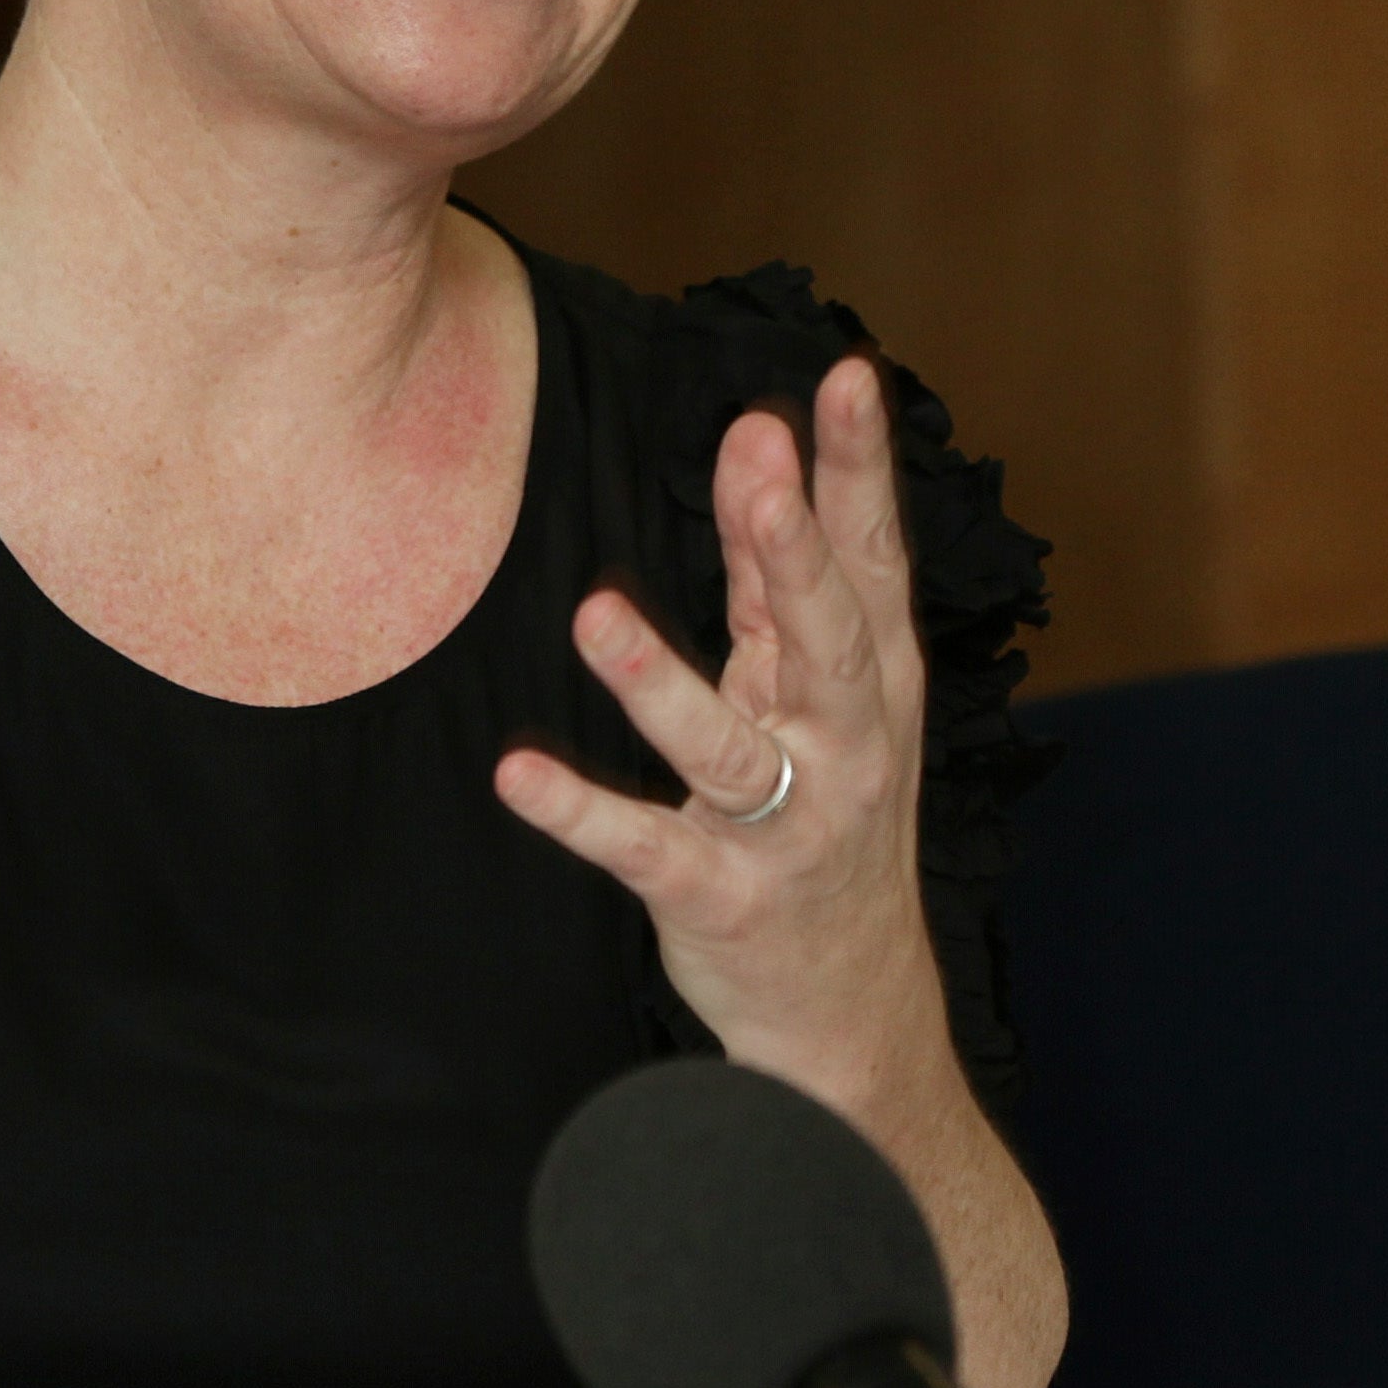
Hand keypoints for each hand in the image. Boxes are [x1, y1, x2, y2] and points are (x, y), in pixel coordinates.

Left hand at [494, 355, 941, 1103]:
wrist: (852, 1015)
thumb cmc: (828, 818)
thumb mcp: (818, 693)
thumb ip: (776, 578)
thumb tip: (757, 442)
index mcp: (870, 683)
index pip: (870, 560)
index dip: (860, 469)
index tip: (847, 373)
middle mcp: (845, 748)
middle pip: (825, 636)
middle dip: (792, 548)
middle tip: (758, 456)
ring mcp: (787, 829)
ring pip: (725, 748)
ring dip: (659, 682)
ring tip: (594, 614)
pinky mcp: (720, 900)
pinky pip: (644, 849)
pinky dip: (581, 810)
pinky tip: (516, 773)